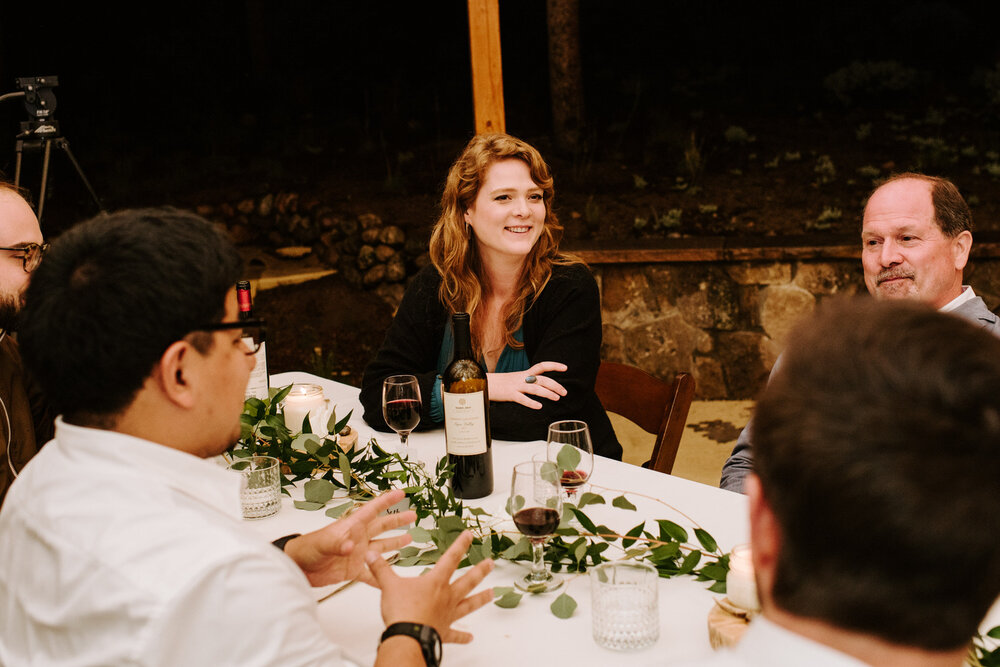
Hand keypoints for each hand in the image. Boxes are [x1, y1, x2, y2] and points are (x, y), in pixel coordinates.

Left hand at [284, 488, 415, 586]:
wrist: (297, 568)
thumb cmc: (306, 549)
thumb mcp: (322, 543)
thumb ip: (337, 544)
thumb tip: (351, 547)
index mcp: (351, 526)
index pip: (372, 510)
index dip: (386, 501)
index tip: (401, 494)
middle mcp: (357, 538)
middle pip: (381, 527)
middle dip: (397, 520)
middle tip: (413, 515)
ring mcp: (357, 554)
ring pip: (381, 547)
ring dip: (394, 544)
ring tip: (409, 538)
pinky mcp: (353, 570)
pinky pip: (371, 574)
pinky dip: (380, 576)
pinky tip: (390, 579)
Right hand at [368, 530, 494, 643]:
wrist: (407, 638)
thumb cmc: (402, 612)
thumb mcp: (388, 585)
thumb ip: (381, 569)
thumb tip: (371, 555)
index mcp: (435, 582)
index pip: (451, 558)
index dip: (461, 545)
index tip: (470, 535)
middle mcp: (446, 597)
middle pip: (467, 580)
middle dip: (480, 570)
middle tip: (490, 564)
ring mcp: (447, 615)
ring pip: (469, 604)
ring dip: (481, 599)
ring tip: (492, 594)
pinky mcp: (444, 632)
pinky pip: (456, 634)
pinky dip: (463, 636)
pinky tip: (470, 637)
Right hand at [487, 361, 567, 408]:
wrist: (484, 382)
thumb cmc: (501, 383)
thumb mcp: (516, 379)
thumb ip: (528, 381)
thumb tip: (541, 386)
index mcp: (525, 373)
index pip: (542, 366)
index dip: (554, 365)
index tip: (565, 368)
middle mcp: (522, 378)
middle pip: (542, 379)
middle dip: (555, 385)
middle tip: (564, 392)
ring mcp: (516, 386)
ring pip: (535, 388)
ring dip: (547, 393)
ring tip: (557, 398)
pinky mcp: (510, 394)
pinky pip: (522, 399)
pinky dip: (531, 403)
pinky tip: (539, 406)